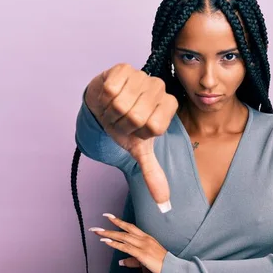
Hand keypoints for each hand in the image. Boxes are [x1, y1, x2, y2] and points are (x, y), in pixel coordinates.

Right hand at [85, 63, 178, 211]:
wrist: (103, 104)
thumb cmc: (125, 125)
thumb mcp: (139, 149)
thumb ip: (152, 174)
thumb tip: (165, 205)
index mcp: (169, 107)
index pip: (153, 127)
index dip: (137, 133)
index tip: (134, 129)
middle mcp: (160, 88)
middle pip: (135, 116)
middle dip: (121, 123)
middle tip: (120, 119)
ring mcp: (143, 75)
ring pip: (120, 103)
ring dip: (110, 111)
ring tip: (113, 108)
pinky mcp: (124, 67)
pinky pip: (110, 88)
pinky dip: (103, 97)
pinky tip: (108, 95)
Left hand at [89, 213, 167, 272]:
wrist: (173, 268)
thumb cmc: (161, 265)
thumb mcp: (145, 261)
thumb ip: (132, 260)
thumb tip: (120, 262)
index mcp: (147, 238)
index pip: (130, 227)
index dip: (119, 221)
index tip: (109, 216)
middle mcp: (145, 239)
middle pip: (125, 230)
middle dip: (110, 225)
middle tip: (97, 225)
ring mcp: (144, 245)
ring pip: (123, 237)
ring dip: (109, 234)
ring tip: (98, 232)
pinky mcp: (142, 253)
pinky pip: (126, 247)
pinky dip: (115, 244)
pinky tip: (106, 241)